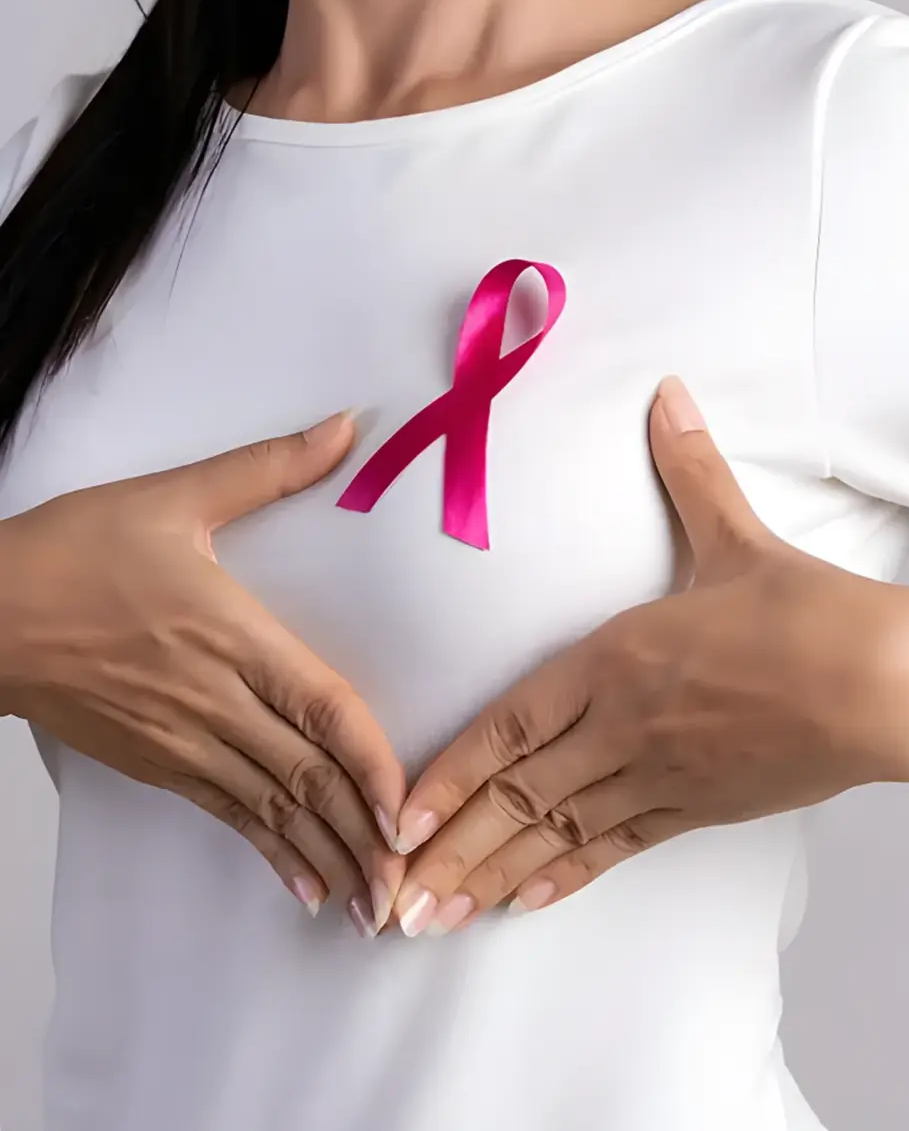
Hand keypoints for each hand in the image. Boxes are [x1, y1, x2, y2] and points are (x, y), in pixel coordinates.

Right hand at [0, 412, 406, 936]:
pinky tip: (307, 887)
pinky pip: (228, 815)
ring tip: (377, 904)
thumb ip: (269, 467)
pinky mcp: (158, 762)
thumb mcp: (175, 497)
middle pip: (306, 775)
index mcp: (232, 636)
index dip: (369, 760)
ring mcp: (184, 739)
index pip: (321, 707)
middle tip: (412, 885)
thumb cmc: (73, 551)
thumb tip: (346, 425)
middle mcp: (216, 699)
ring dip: (328, 856)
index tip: (407, 806)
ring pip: (272, 808)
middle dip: (364, 834)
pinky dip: (272, 852)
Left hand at [386, 378, 908, 936]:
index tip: (399, 816)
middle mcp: (624, 725)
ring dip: (491, 876)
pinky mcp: (701, 808)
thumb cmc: (810, 613)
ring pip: (558, 833)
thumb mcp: (737, 537)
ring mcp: (662, 775)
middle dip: (449, 850)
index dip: (450, 776)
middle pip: (519, 796)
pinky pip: (618, 847)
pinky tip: (528, 902)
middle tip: (390, 903)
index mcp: (617, 658)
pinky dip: (568, 874)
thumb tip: (667, 394)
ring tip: (435, 920)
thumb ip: (690, 472)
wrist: (886, 684)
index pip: (512, 727)